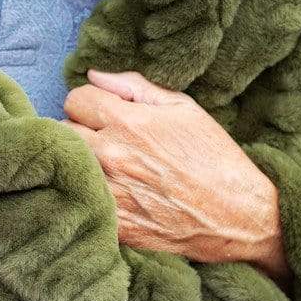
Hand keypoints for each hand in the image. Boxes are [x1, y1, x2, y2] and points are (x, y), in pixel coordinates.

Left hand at [64, 70, 290, 284]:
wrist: (238, 216)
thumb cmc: (214, 158)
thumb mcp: (183, 108)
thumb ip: (134, 86)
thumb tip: (94, 75)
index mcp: (127, 123)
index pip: (74, 99)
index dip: (89, 102)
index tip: (102, 112)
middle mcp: (111, 156)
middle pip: (62, 130)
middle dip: (79, 129)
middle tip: (103, 138)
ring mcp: (110, 193)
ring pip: (68, 166)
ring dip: (81, 162)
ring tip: (106, 165)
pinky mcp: (113, 225)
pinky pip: (80, 200)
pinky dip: (89, 194)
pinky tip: (111, 192)